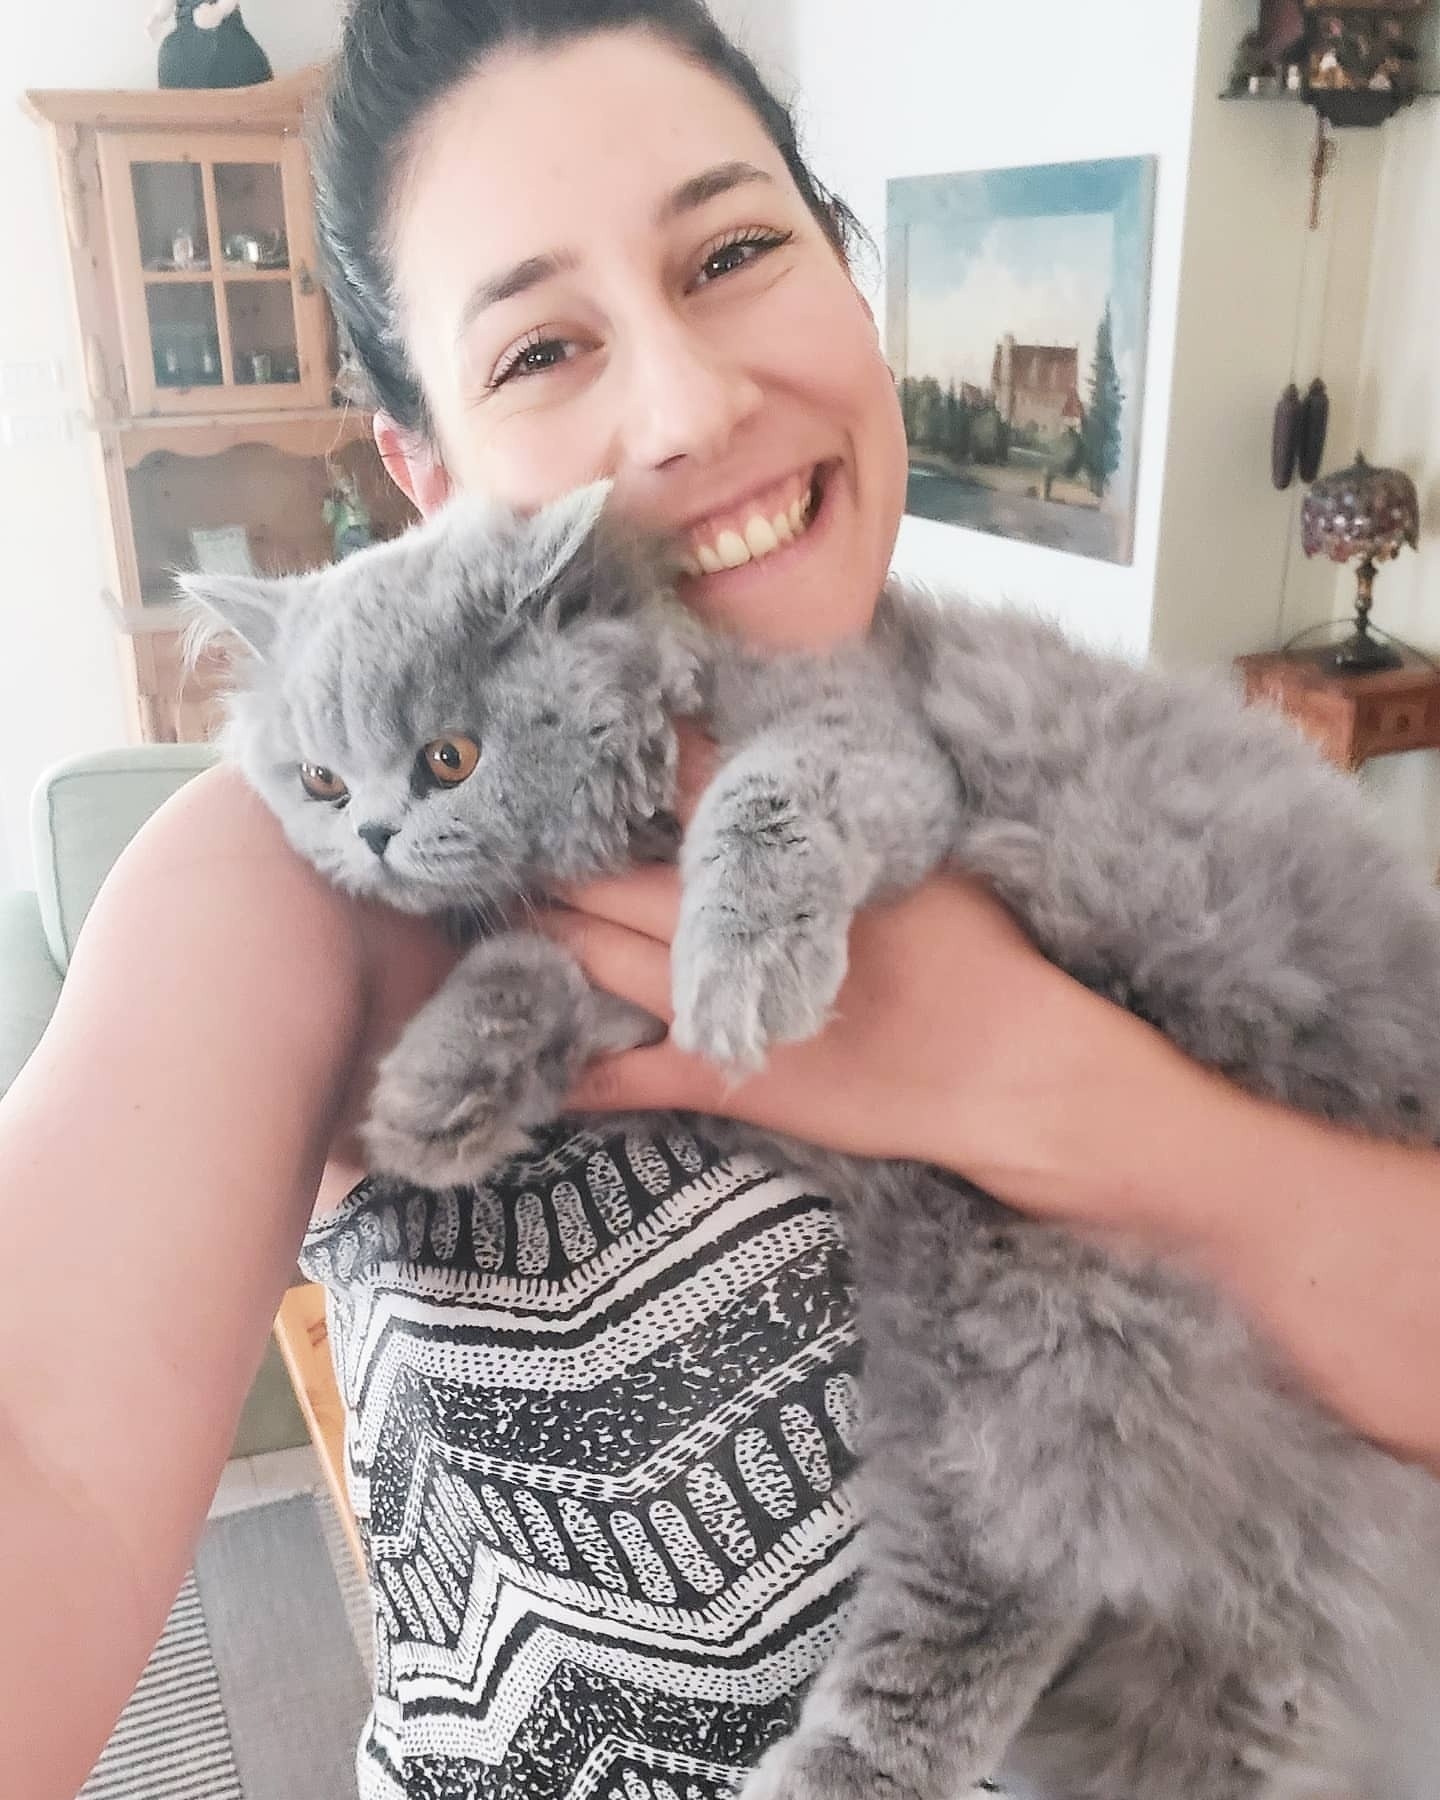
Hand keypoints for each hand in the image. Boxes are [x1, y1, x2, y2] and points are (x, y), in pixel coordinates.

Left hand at [535, 727, 1086, 1176]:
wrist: (1006, 1068)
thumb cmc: (979, 954)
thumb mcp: (914, 859)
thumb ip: (836, 822)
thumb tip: (791, 766)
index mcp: (780, 862)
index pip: (682, 798)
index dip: (621, 774)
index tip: (563, 753)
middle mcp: (733, 922)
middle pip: (613, 877)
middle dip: (556, 857)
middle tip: (497, 835)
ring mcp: (718, 1001)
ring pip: (599, 956)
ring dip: (547, 929)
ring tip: (494, 909)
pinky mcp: (725, 1074)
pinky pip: (626, 1072)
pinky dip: (571, 1061)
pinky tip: (519, 1044)